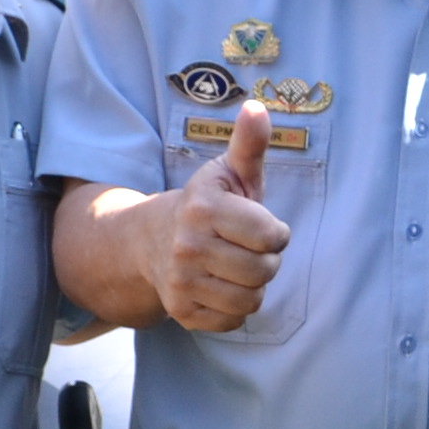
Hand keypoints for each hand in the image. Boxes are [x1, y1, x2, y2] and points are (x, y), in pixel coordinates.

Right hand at [152, 103, 291, 334]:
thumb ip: (249, 144)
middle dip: (266, 262)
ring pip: (251, 300)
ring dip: (252, 287)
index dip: (275, 233)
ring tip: (234, 268)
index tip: (260, 226)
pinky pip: (233, 321)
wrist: (152, 242)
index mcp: (204, 208)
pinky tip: (219, 287)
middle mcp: (187, 246)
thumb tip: (257, 107)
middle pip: (264, 271)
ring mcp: (180, 281)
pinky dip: (233, 309)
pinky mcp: (181, 311)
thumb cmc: (209, 205)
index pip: (272, 236)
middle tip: (246, 249)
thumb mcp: (230, 172)